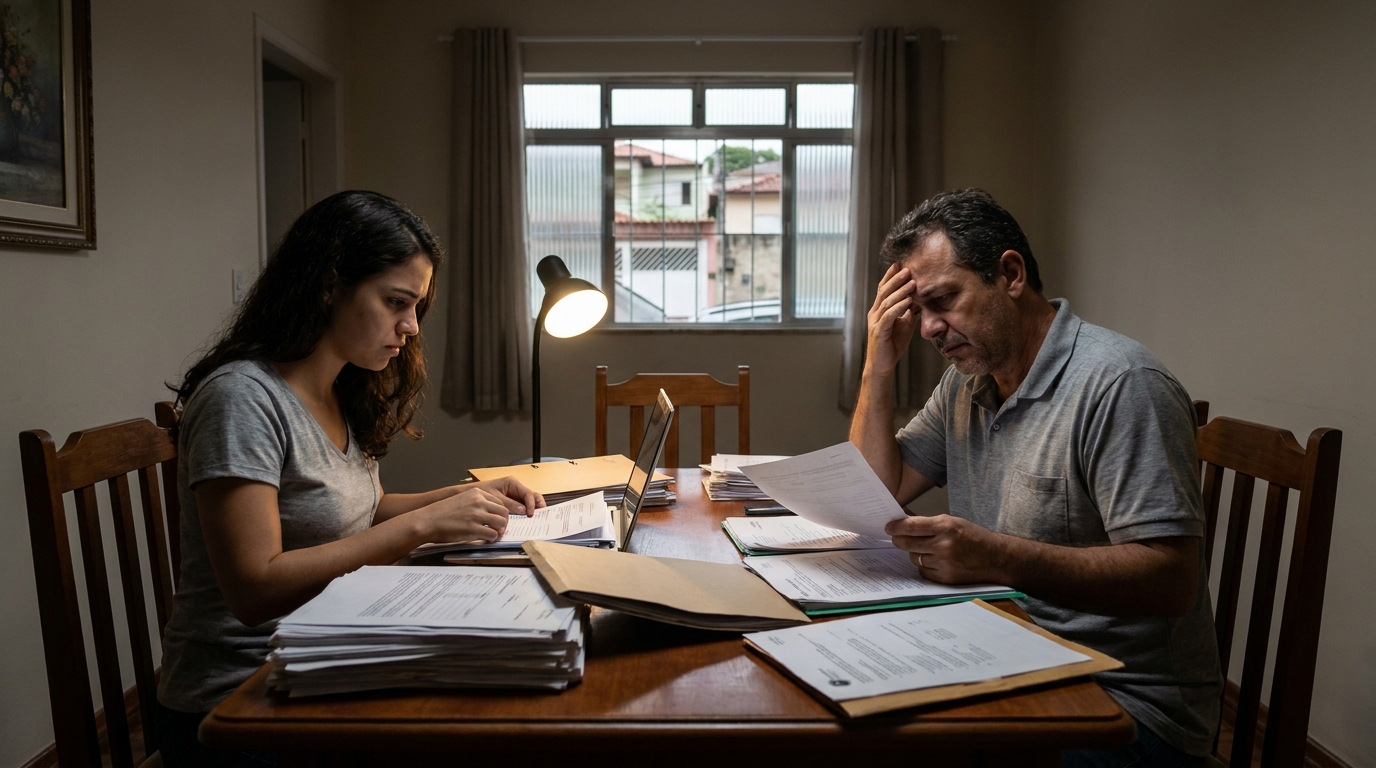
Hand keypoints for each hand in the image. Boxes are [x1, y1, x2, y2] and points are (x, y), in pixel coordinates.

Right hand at [418, 487, 516, 543]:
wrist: (426, 521)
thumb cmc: (441, 513)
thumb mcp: (461, 500)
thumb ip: (476, 504)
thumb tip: (489, 514)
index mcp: (476, 493)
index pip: (499, 502)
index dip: (500, 513)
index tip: (497, 520)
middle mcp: (478, 501)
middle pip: (503, 512)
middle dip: (503, 522)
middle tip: (498, 529)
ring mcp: (476, 515)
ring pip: (502, 523)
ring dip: (500, 531)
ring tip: (493, 535)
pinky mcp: (473, 528)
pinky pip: (493, 534)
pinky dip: (492, 539)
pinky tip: (486, 540)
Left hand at [471, 476, 544, 516]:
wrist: (468, 495)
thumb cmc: (479, 493)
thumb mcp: (494, 498)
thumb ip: (509, 504)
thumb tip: (523, 510)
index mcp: (512, 483)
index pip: (527, 493)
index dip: (531, 504)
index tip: (530, 514)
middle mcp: (515, 489)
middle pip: (532, 496)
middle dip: (537, 505)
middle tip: (540, 516)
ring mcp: (514, 496)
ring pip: (528, 502)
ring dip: (532, 510)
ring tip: (535, 519)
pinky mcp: (511, 503)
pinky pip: (521, 507)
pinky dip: (525, 513)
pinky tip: (525, 520)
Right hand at [865, 263, 918, 374]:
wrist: (882, 365)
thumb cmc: (892, 345)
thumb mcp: (904, 324)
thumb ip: (909, 311)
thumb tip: (920, 299)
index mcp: (879, 310)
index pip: (883, 289)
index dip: (891, 276)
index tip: (901, 264)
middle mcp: (874, 313)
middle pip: (884, 291)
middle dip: (896, 279)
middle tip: (908, 269)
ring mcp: (875, 321)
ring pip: (886, 301)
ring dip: (900, 291)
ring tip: (912, 283)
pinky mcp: (878, 331)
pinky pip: (888, 315)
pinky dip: (898, 307)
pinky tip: (908, 301)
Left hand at [885, 514, 1006, 584]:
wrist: (996, 558)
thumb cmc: (974, 537)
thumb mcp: (953, 522)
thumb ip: (929, 523)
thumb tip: (904, 522)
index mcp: (946, 527)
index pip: (911, 526)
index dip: (896, 527)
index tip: (889, 527)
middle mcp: (943, 545)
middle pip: (907, 543)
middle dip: (899, 540)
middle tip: (896, 538)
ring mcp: (944, 564)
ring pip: (914, 557)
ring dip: (915, 552)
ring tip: (926, 548)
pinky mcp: (945, 578)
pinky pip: (923, 571)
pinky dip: (925, 565)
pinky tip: (934, 560)